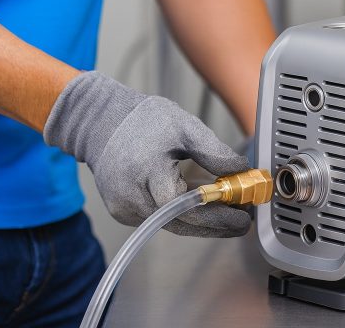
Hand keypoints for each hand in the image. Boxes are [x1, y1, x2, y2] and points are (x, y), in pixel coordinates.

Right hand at [43, 71, 250, 236]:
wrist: (101, 121)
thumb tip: (241, 171)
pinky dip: (183, 216)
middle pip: (180, 223)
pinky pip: (160, 219)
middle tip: (243, 221)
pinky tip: (202, 208)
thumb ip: (213, 151)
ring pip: (172, 225)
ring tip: (230, 213)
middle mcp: (130, 195)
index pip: (184, 206)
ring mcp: (124, 207)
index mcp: (146, 171)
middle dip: (216, 225)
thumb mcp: (184, 126)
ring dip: (202, 222)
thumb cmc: (144, 120)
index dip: (216, 216)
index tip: (242, 216)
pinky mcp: (123, 212)